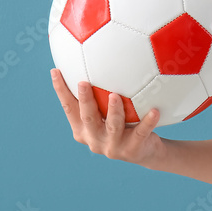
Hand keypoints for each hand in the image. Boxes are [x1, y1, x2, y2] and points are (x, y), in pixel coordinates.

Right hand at [51, 68, 165, 167]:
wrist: (145, 151)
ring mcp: (113, 146)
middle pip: (88, 118)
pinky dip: (148, 121)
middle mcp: (94, 139)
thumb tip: (96, 59)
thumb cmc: (124, 124)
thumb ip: (100, 93)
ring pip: (113, 126)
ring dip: (114, 111)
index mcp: (83, 129)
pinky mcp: (133, 149)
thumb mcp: (107, 112)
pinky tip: (155, 110)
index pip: (69, 108)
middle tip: (83, 82)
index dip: (61, 91)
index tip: (56, 70)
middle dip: (85, 100)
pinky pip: (141, 132)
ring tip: (115, 95)